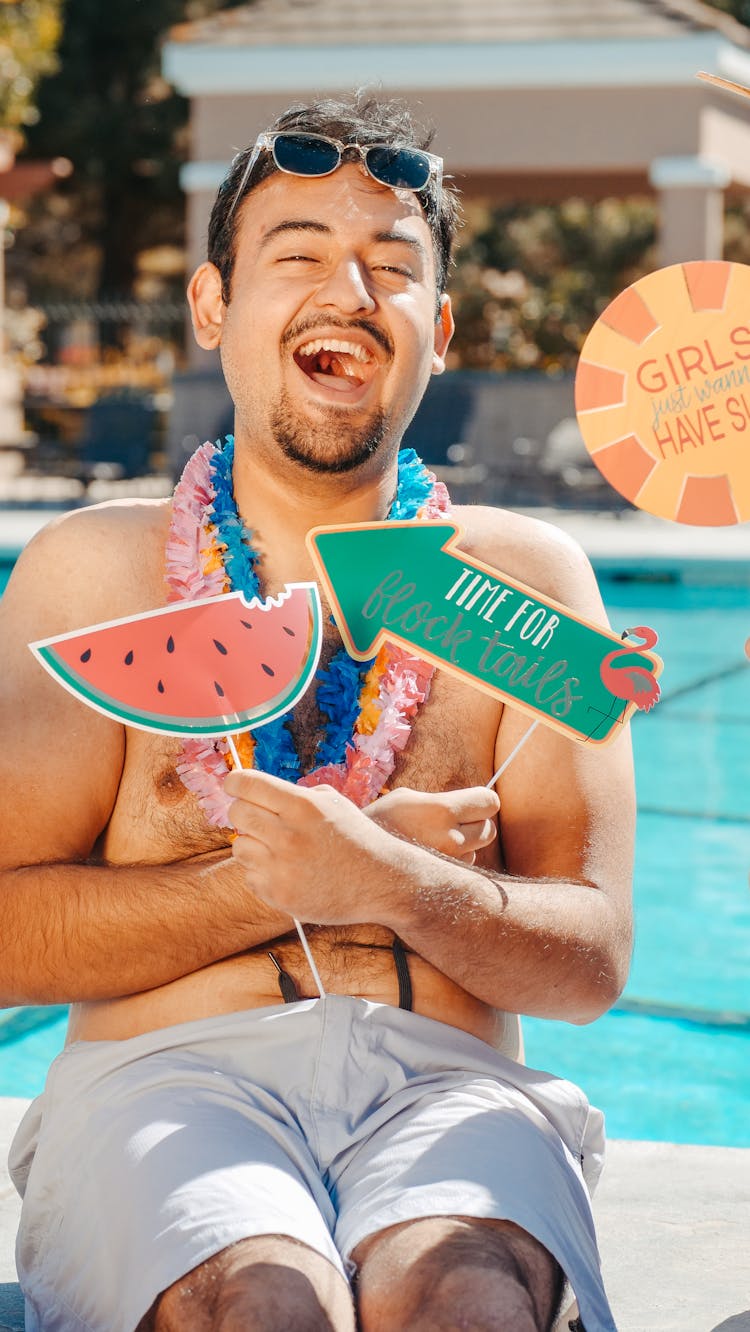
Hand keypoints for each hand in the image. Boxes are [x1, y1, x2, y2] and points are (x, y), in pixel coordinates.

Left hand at [225, 769, 413, 925]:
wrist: (382, 881)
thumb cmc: (355, 837)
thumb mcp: (332, 803)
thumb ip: (293, 795)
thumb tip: (252, 790)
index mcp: (303, 806)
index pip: (247, 785)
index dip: (235, 782)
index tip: (233, 785)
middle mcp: (289, 836)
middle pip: (237, 813)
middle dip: (243, 811)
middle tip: (257, 817)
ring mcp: (282, 868)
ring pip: (239, 846)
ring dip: (253, 844)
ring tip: (278, 848)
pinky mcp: (279, 895)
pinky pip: (249, 875)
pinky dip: (263, 872)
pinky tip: (287, 871)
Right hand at [365, 785, 498, 862]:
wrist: (356, 858)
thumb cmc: (382, 821)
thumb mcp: (409, 798)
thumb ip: (443, 801)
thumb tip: (471, 803)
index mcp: (442, 810)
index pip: (489, 802)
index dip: (484, 801)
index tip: (477, 803)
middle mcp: (450, 838)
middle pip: (489, 830)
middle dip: (478, 824)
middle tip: (460, 822)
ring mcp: (447, 863)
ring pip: (475, 852)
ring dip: (463, 846)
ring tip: (435, 841)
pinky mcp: (442, 881)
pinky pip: (460, 869)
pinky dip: (452, 863)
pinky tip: (430, 857)